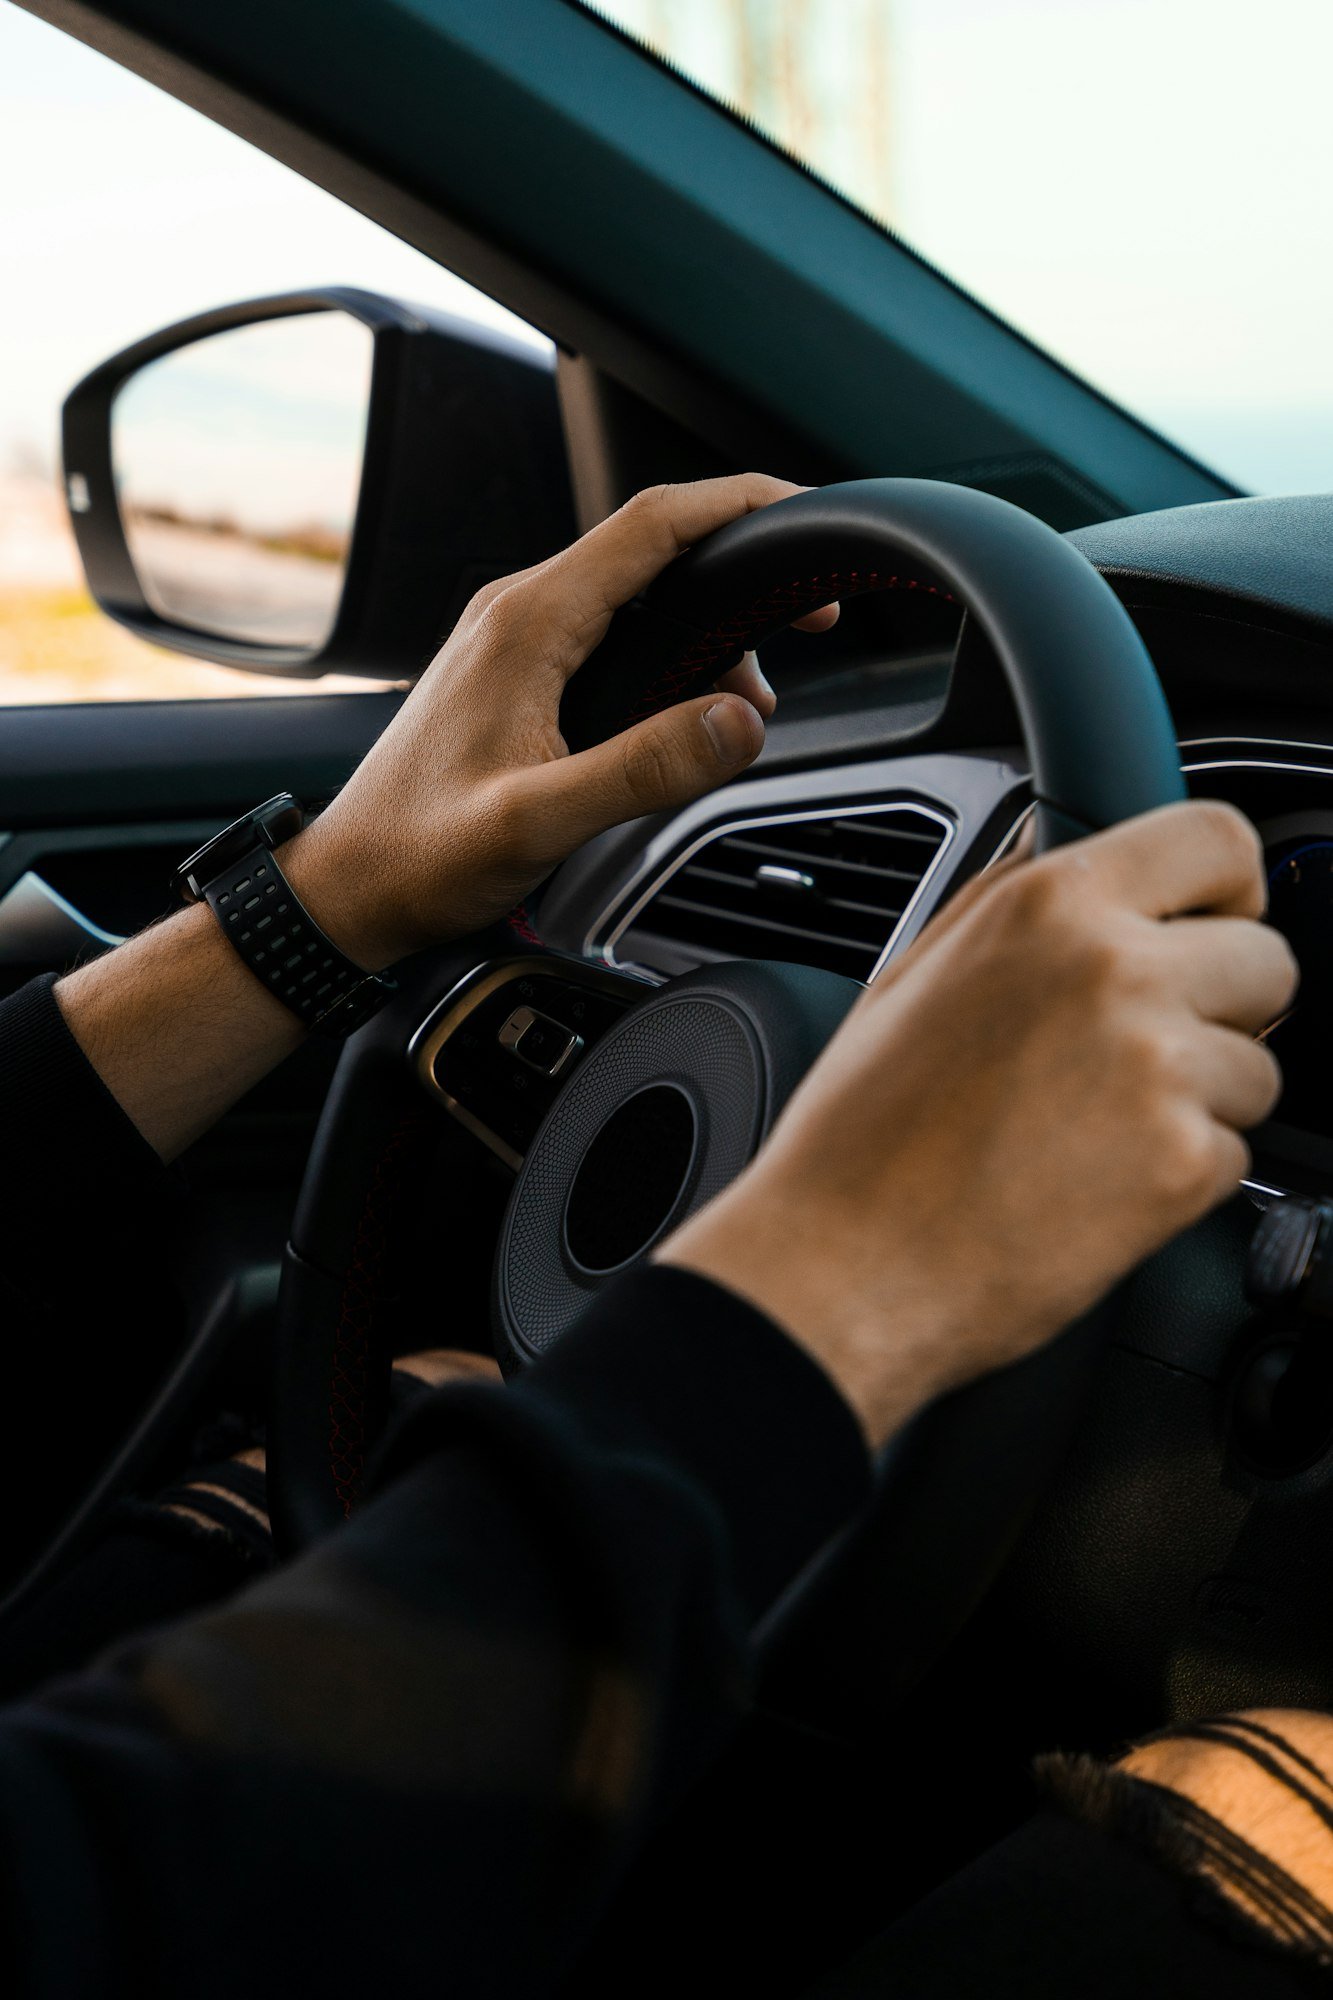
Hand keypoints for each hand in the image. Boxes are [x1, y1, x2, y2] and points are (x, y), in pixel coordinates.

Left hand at [281, 475, 836, 970]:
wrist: (347, 888)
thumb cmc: (418, 856)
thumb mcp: (536, 821)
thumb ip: (643, 769)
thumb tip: (740, 721)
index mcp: (527, 623)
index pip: (653, 523)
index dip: (742, 505)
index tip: (807, 515)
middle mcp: (520, 613)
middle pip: (656, 551)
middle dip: (742, 575)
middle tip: (811, 625)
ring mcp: (517, 641)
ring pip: (640, 600)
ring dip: (708, 637)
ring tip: (747, 709)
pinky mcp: (519, 675)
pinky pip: (614, 638)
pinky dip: (670, 665)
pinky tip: (688, 724)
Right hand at [659, 801, 1297, 1447]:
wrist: (843, 1266)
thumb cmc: (859, 1133)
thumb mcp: (914, 972)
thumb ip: (1011, 898)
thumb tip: (1070, 847)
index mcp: (1048, 906)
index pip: (1218, 840)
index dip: (1230, 890)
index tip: (1212, 925)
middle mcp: (1115, 972)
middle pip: (1269, 961)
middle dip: (1226, 1007)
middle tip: (1146, 1050)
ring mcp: (1158, 1069)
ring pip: (1259, 1069)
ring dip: (1202, 1100)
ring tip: (1095, 1131)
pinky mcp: (1182, 1166)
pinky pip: (1234, 1154)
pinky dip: (1181, 1177)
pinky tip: (1093, 1185)